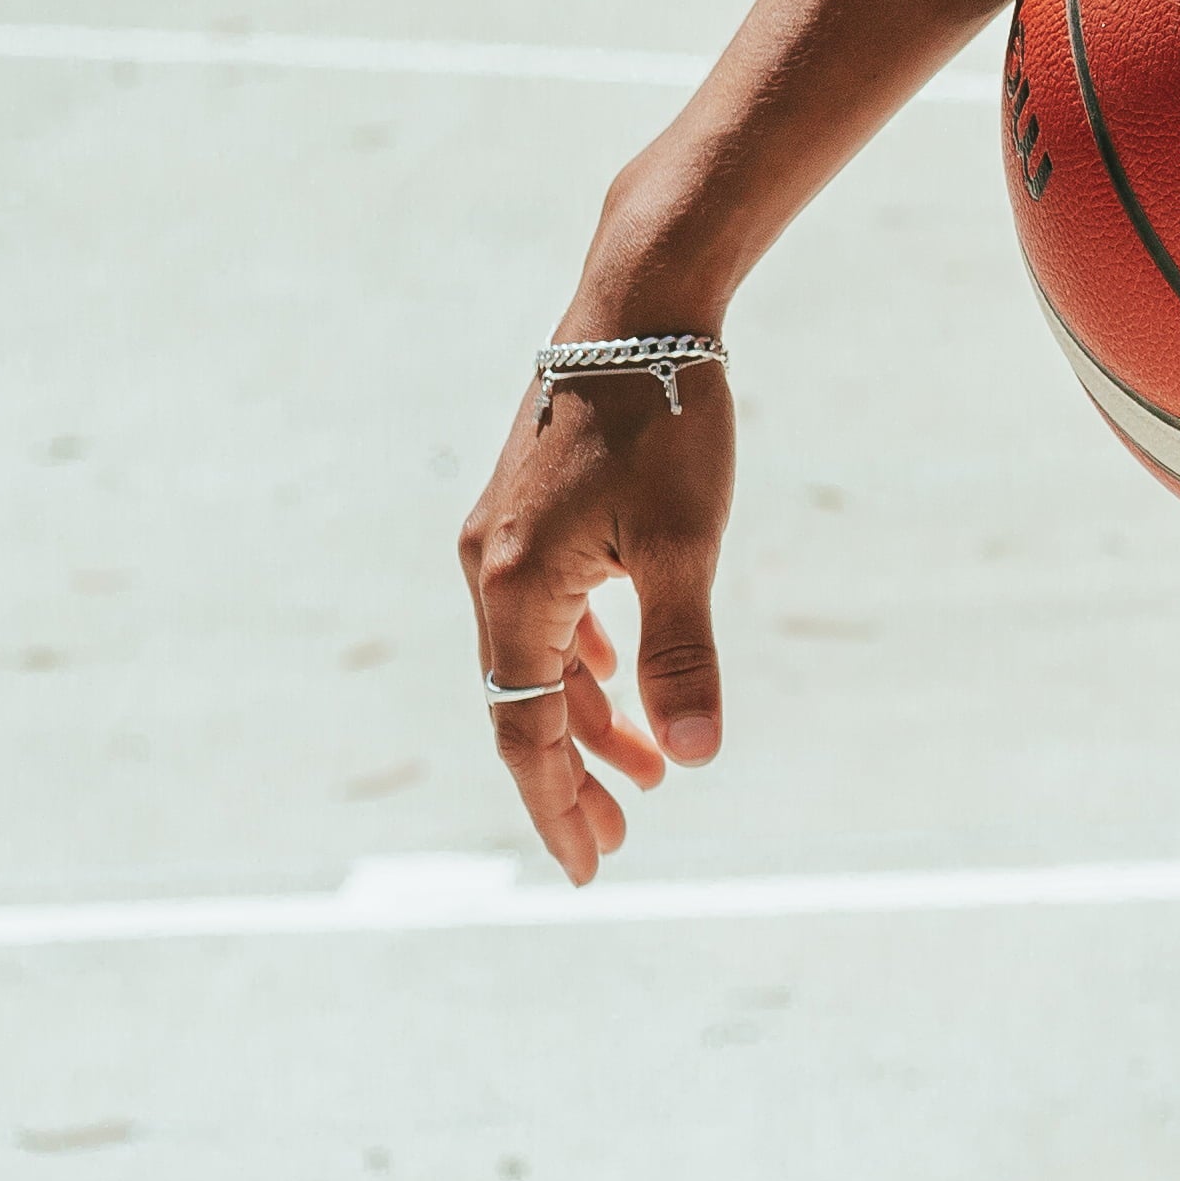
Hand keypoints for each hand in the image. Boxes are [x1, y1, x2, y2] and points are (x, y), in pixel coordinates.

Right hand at [449, 362, 734, 885]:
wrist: (639, 310)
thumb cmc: (667, 423)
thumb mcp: (686, 548)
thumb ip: (682, 655)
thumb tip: (691, 754)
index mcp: (513, 589)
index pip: (526, 734)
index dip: (557, 808)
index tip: (589, 870)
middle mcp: (488, 569)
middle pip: (521, 705)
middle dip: (571, 777)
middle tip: (619, 839)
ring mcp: (501, 538)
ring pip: (536, 658)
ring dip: (584, 718)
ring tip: (644, 771)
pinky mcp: (527, 512)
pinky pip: (543, 612)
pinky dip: (580, 659)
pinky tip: (617, 681)